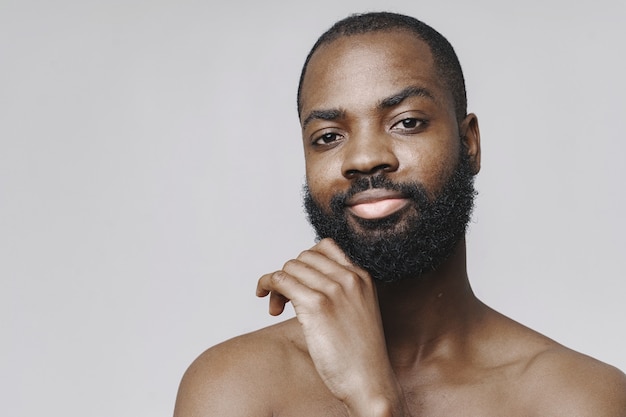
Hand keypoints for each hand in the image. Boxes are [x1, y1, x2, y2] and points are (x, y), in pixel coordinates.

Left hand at [257, 239, 409, 415]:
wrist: (369, 382)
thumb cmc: (360, 355)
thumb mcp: (359, 311)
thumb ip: (341, 291)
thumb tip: (305, 280)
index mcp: (362, 276)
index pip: (325, 247)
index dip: (305, 263)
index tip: (298, 283)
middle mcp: (349, 277)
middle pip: (304, 256)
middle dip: (289, 274)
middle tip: (283, 301)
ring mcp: (333, 289)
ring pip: (290, 266)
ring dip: (275, 283)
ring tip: (276, 307)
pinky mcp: (316, 305)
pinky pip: (280, 279)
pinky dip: (267, 285)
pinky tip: (269, 304)